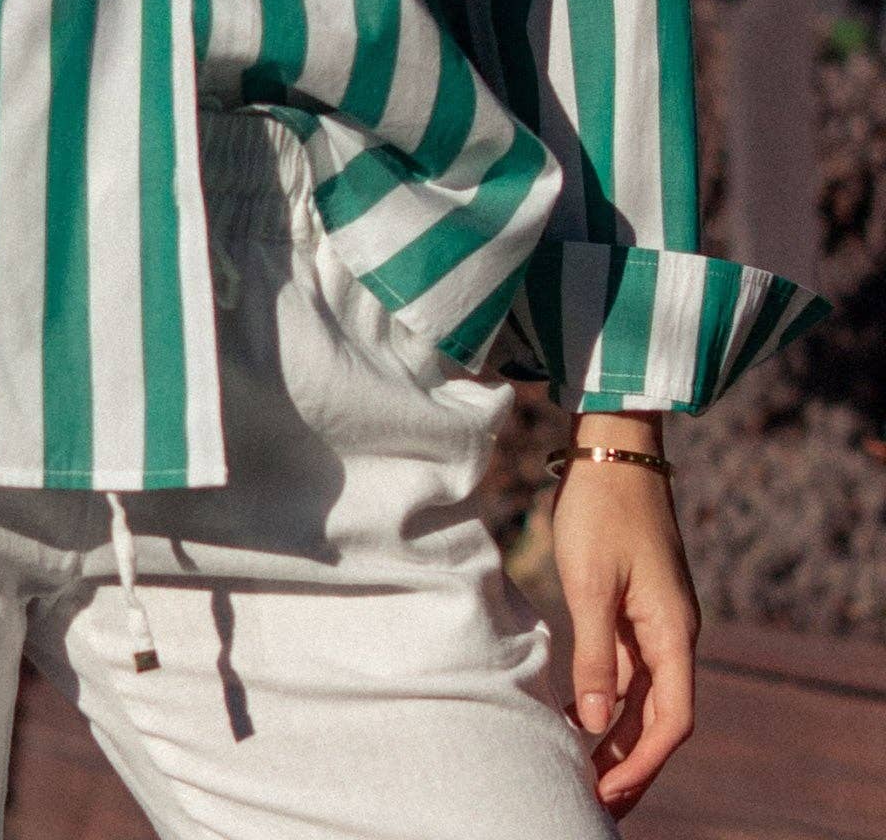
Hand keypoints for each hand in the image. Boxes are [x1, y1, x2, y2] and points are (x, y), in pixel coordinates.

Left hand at [551, 415, 699, 819]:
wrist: (613, 450)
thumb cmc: (601, 510)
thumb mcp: (590, 582)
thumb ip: (594, 653)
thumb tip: (592, 720)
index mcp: (673, 631)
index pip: (671, 718)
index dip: (642, 761)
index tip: (610, 792)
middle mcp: (673, 633)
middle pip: (659, 716)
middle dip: (630, 761)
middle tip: (595, 800)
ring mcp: (655, 620)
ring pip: (642, 695)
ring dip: (617, 734)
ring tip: (583, 772)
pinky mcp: (635, 605)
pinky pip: (627, 667)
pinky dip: (606, 697)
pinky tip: (577, 716)